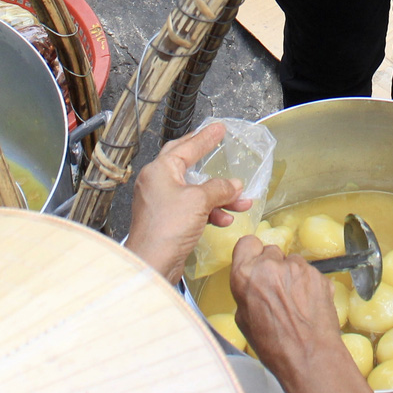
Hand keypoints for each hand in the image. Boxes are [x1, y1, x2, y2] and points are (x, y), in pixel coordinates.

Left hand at [123, 122, 251, 284]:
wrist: (153, 264)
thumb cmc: (166, 229)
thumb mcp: (199, 201)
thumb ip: (219, 188)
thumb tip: (234, 184)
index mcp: (159, 171)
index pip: (185, 147)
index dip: (205, 137)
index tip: (218, 129)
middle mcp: (157, 184)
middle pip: (188, 166)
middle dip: (209, 162)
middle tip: (219, 147)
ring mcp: (161, 203)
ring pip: (195, 191)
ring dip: (218, 196)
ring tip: (240, 200)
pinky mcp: (167, 222)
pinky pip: (193, 209)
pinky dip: (210, 212)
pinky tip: (225, 218)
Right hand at [230, 236, 392, 392]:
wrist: (310, 357)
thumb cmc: (274, 346)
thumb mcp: (244, 320)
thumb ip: (246, 292)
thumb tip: (253, 283)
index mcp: (246, 275)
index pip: (247, 243)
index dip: (251, 254)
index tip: (255, 264)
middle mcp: (272, 266)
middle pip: (271, 252)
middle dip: (272, 267)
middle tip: (276, 290)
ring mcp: (298, 268)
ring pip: (292, 262)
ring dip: (292, 276)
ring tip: (294, 303)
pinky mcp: (319, 274)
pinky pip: (309, 273)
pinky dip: (308, 285)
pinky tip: (307, 305)